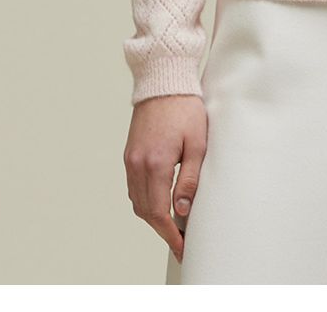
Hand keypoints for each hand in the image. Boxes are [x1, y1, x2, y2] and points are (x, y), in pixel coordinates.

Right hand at [123, 94, 207, 262]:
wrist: (163, 79)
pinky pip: (133, 186)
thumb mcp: (197, 143)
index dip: (170, 235)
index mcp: (155, 163)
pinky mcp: (129, 153)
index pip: (158, 212)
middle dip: (162, 229)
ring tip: (173, 224)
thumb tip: (182, 211)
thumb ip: (190, 179)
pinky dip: (145, 200)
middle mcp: (137, 164)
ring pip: (136, 201)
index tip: (182, 247)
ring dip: (152, 216)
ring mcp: (130, 159)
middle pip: (145, 211)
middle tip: (181, 240)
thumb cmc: (185, 107)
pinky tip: (160, 201)